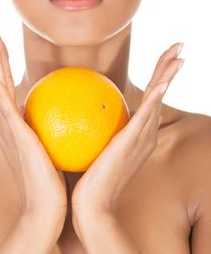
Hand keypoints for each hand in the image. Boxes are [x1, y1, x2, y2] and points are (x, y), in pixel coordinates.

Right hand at [0, 27, 66, 232]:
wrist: (46, 207)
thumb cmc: (53, 182)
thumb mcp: (58, 152)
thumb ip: (63, 134)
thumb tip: (83, 122)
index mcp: (18, 129)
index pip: (14, 92)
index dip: (8, 70)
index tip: (8, 52)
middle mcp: (9, 126)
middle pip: (2, 84)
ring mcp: (10, 131)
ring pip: (0, 89)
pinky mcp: (16, 138)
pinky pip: (7, 109)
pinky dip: (0, 91)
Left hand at [71, 42, 183, 230]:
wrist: (92, 204)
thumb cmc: (89, 179)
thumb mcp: (91, 149)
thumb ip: (90, 131)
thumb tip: (72, 113)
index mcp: (138, 135)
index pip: (149, 101)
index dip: (157, 80)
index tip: (159, 63)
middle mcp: (146, 134)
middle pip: (159, 95)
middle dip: (169, 70)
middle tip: (179, 49)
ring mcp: (142, 138)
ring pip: (158, 99)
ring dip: (168, 75)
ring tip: (179, 54)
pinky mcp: (134, 142)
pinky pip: (147, 113)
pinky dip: (157, 95)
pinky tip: (162, 80)